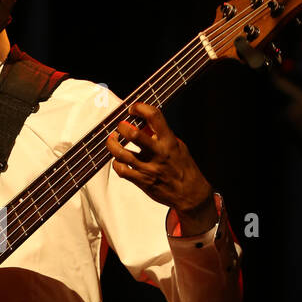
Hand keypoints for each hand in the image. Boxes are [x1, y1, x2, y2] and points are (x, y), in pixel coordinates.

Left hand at [106, 102, 216, 234]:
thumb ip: (162, 135)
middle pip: (133, 135)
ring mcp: (148, 168)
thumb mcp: (178, 146)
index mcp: (169, 141)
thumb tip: (144, 124)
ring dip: (112, 144)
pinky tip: (119, 160)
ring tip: (112, 139)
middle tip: (120, 125)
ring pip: (121, 153)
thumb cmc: (183, 167)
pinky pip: (121, 170)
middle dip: (122, 126)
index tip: (134, 108)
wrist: (189, 193)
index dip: (140, 108)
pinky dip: (116, 163)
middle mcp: (158, 153)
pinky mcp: (141, 181)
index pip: (154, 116)